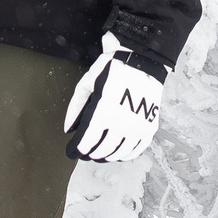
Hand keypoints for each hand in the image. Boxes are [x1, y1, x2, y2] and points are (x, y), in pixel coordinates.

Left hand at [63, 35, 167, 162]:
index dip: (76, 150)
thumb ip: (75, 108)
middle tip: (84, 153)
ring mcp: (137, 127)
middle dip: (90, 154)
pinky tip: (117, 153)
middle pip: (102, 150)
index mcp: (102, 112)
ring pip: (118, 153)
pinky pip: (136, 150)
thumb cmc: (111, 69)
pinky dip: (124, 155)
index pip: (86, 143)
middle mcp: (121, 124)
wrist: (142, 60)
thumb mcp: (87, 83)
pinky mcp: (149, 128)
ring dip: (106, 156)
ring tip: (99, 154)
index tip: (71, 151)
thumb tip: (68, 129)